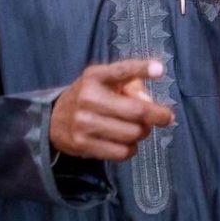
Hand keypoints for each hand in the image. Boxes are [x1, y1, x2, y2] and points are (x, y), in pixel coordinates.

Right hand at [50, 59, 174, 160]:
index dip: (141, 69)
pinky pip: (121, 152)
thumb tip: (150, 102)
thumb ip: (131, 86)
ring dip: (144, 132)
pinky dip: (131, 148)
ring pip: (132, 133)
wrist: (53, 118)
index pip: (121, 70)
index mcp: (95, 76)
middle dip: (158, 116)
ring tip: (141, 129)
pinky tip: (127, 142)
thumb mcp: (105, 82)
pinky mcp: (82, 144)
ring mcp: (84, 122)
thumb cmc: (90, 96)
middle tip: (166, 117)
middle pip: (136, 111)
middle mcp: (88, 97)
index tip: (160, 70)